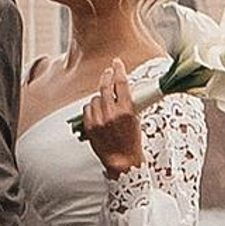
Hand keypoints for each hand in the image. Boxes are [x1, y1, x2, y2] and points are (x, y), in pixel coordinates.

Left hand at [82, 59, 145, 176]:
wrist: (122, 162)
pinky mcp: (89, 127)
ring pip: (95, 98)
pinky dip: (92, 107)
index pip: (121, 83)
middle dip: (107, 76)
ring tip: (107, 102)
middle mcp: (111, 114)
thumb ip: (129, 103)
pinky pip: (88, 108)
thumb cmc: (132, 143)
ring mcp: (99, 120)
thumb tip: (124, 88)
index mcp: (126, 111)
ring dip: (101, 97)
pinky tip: (98, 111)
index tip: (117, 63)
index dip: (119, 70)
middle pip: (105, 87)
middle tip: (109, 71)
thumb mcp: (136, 120)